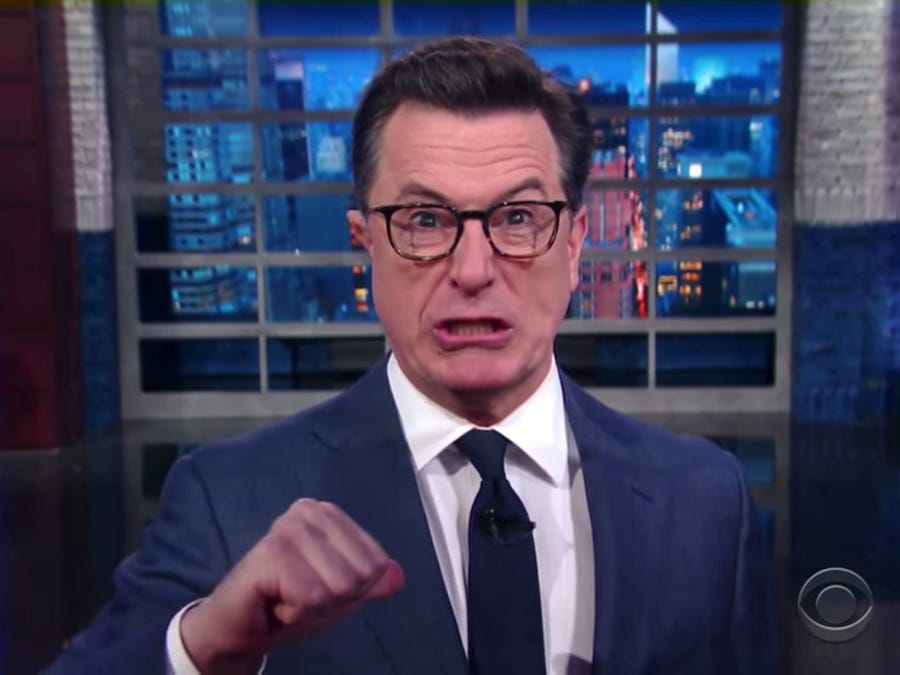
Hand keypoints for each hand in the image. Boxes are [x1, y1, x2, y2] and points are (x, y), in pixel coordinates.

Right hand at [179, 498, 403, 672]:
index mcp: (328, 513)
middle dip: (333, 599)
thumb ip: (371, 583)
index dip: (351, 590)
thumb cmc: (287, 604)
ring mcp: (288, 527)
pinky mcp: (270, 551)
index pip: (376, 562)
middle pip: (360, 574)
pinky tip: (274, 601)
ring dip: (312, 606)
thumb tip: (398, 576)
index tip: (317, 589)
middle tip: (297, 595)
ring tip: (285, 597)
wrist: (237, 629)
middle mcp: (308, 510)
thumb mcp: (340, 595)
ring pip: (339, 586)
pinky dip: (296, 612)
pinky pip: (312, 596)